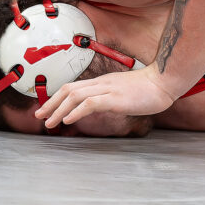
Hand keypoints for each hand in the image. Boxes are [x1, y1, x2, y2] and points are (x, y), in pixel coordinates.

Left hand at [35, 66, 174, 127]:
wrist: (165, 82)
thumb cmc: (150, 88)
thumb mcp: (126, 91)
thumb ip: (112, 97)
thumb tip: (102, 106)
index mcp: (103, 82)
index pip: (74, 87)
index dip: (57, 97)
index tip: (47, 108)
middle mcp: (101, 83)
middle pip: (69, 89)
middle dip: (51, 103)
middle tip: (39, 117)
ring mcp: (108, 89)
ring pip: (75, 96)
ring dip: (59, 109)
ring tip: (50, 122)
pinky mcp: (115, 97)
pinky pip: (90, 103)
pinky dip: (76, 111)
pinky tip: (68, 120)